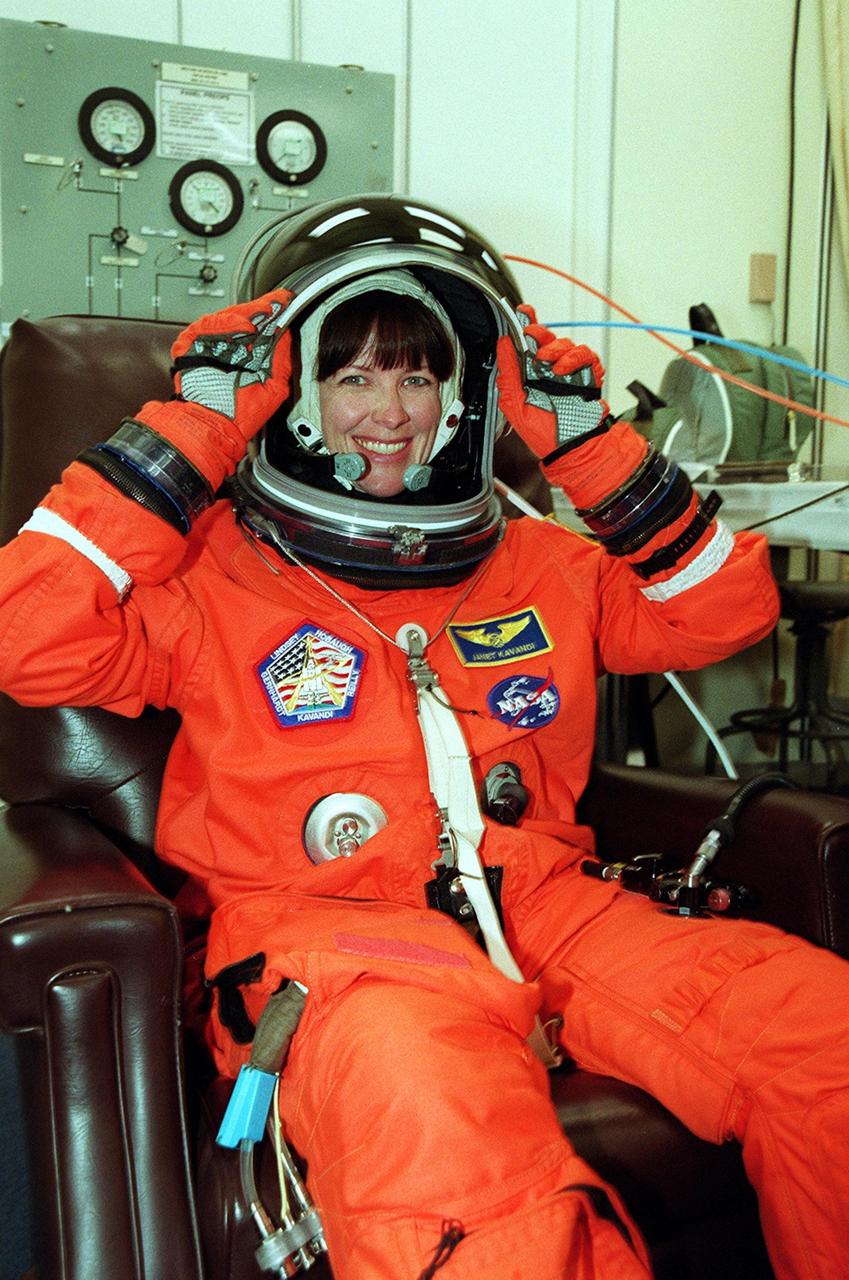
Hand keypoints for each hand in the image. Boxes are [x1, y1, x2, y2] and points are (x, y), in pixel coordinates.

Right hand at [171, 289, 293, 441]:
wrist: (213, 425)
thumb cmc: (240, 415)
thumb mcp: (274, 386)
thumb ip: (281, 360)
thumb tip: (288, 335)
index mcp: (247, 358)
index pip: (261, 329)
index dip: (274, 314)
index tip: (287, 302)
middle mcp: (229, 350)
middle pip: (245, 319)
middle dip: (263, 309)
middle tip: (279, 300)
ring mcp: (209, 345)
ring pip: (228, 318)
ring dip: (249, 313)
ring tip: (266, 310)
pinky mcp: (191, 343)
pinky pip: (209, 326)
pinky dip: (228, 323)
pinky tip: (245, 325)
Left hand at [496, 305, 609, 459]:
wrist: (573, 448)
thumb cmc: (545, 435)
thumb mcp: (516, 406)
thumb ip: (508, 375)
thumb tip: (502, 346)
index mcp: (529, 377)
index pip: (525, 345)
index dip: (523, 325)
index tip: (521, 312)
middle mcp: (548, 371)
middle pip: (545, 338)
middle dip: (538, 334)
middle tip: (533, 338)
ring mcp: (569, 372)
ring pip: (564, 343)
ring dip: (555, 350)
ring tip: (551, 366)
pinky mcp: (588, 374)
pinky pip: (584, 354)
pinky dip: (574, 358)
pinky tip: (564, 370)